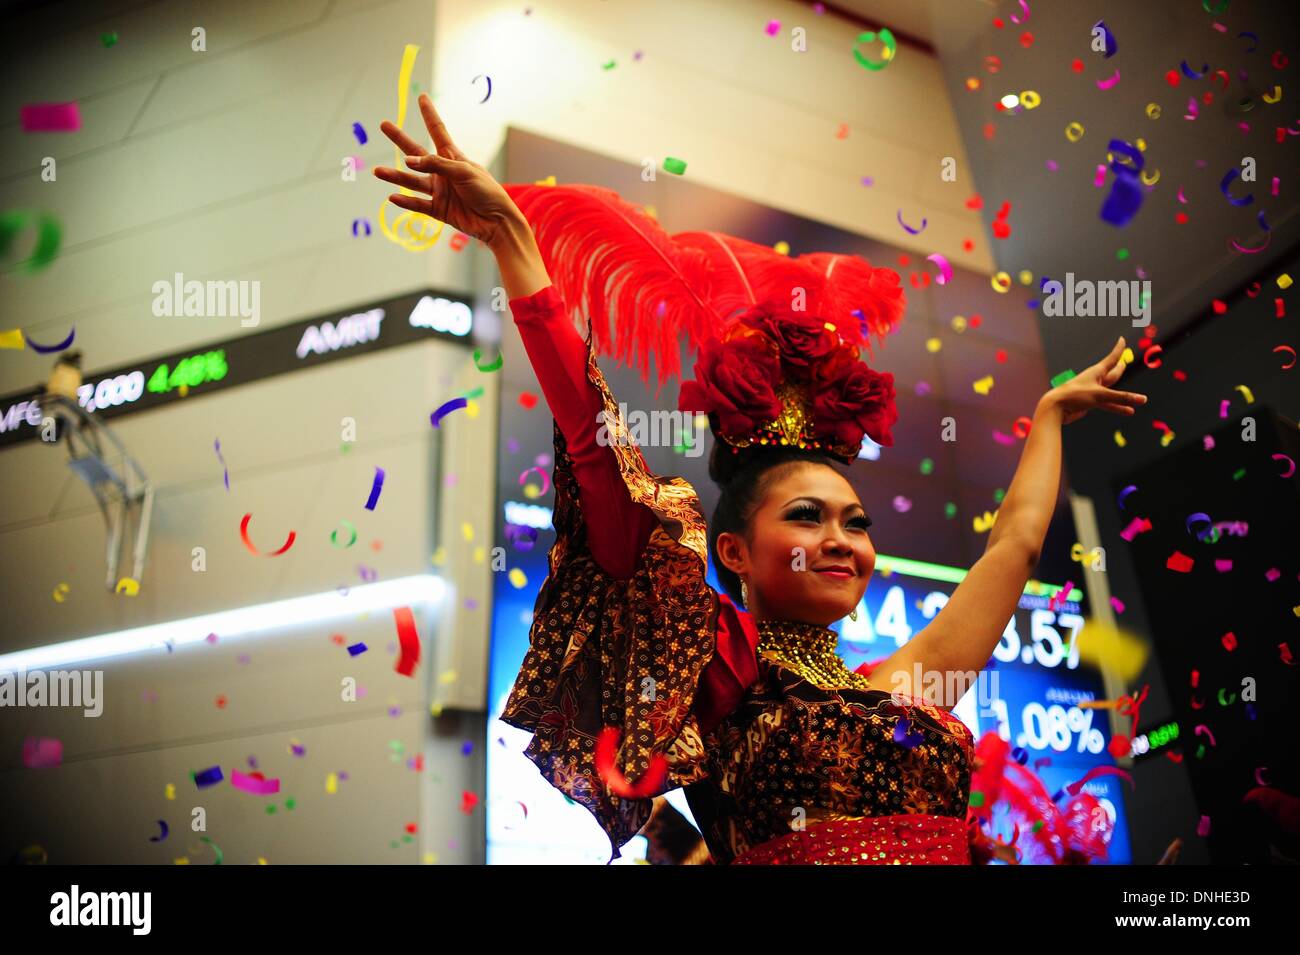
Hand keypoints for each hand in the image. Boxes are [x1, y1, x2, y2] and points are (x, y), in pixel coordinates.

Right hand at [373, 95, 522, 246]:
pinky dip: (406, 202)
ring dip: (395, 176)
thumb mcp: (464, 172)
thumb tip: (409, 161)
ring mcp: (439, 191)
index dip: (429, 114)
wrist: (496, 222)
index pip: (438, 131)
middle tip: (384, 125)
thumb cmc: (487, 192)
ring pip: (412, 181)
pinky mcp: (438, 209)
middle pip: (416, 152)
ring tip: (377, 171)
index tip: (422, 97)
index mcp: (453, 158)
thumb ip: (437, 164)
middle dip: (400, 139)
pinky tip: (392, 197)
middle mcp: (442, 172)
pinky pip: (418, 204)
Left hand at [1040, 336, 1147, 425]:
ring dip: (1122, 393)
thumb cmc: (1075, 396)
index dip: (1118, 349)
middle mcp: (1095, 380)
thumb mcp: (1101, 395)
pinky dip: (1118, 407)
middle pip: (1111, 373)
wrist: (1056, 409)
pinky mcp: (1090, 403)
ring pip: (1111, 390)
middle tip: (1123, 361)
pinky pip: (1108, 404)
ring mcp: (1092, 392)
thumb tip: (1142, 400)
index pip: (1111, 358)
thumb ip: (1122, 398)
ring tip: (1133, 392)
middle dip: (1118, 368)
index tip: (1122, 339)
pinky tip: (1129, 411)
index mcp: (1096, 371)